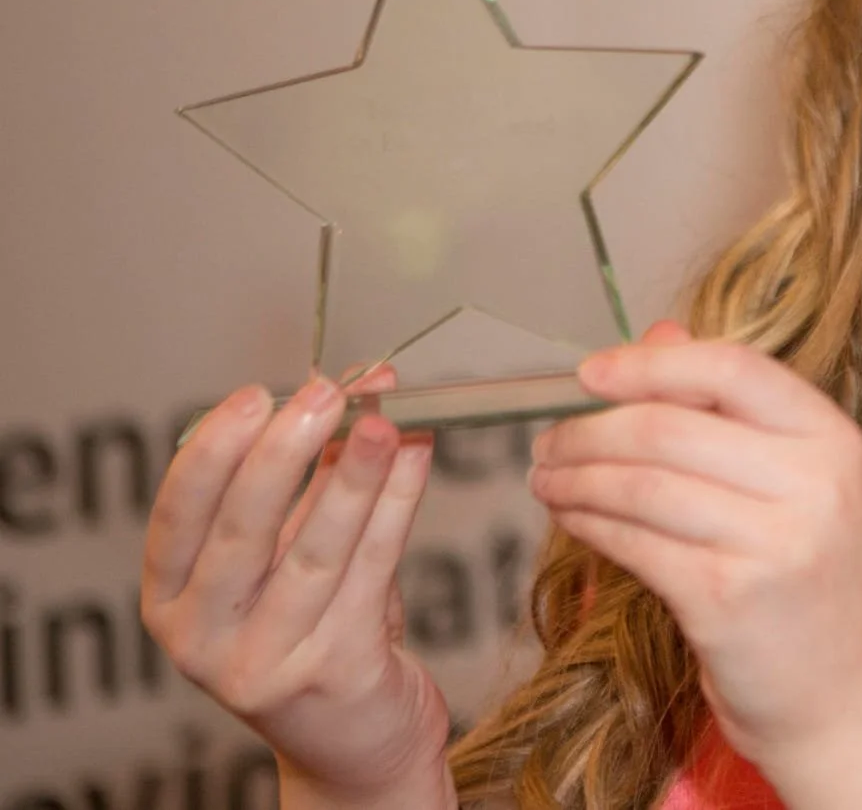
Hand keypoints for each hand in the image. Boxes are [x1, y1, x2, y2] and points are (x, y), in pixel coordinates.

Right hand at [141, 368, 452, 808]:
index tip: (255, 395)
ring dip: (354, 474)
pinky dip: (396, 504)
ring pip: (315, 549)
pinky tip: (416, 459)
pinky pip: (373, 569)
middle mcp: (204, 640)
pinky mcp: (335, 672)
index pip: (176, 517)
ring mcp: (266, 663)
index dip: (214, 451)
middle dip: (286, 452)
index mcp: (172, 604)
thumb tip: (350, 391)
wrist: (357, 744)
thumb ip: (309, 484)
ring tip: (384, 418)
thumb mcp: (288, 561)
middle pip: (241, 531)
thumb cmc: (318, 634)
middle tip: (324, 394)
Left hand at [529, 323, 861, 808]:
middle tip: (550, 441)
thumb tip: (659, 333)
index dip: (650, 365)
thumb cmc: (812, 583)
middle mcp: (813, 483)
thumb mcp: (797, 483)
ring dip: (578, 478)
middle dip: (591, 430)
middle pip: (670, 427)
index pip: (732, 368)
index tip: (591, 373)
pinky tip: (572, 520)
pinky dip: (590, 526)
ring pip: (641, 485)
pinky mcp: (727, 600)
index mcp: (832, 438)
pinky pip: (634, 545)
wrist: (846, 698)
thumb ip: (731, 406)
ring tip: (548, 479)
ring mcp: (774, 544)